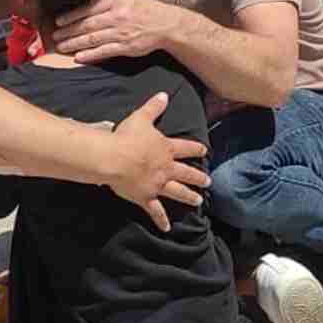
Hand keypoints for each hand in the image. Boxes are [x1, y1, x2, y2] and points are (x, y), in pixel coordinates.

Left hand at [54, 0, 178, 63]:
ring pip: (93, 39)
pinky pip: (104, 52)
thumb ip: (107, 1)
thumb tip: (84, 5)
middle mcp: (117, 16)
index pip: (88, 9)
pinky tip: (78, 57)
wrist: (166, 24)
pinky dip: (90, 55)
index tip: (58, 21)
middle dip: (68, 31)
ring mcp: (122, 33)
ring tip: (61, 47)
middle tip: (54, 36)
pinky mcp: (126, 47)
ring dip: (74, 44)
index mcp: (116, 1)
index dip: (71, 16)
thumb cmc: (144, 9)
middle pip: (87, 25)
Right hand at [108, 92, 209, 230]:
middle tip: (208, 181)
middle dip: (198, 177)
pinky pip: (155, 211)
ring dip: (188, 197)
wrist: (115, 158)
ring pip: (177, 191)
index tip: (204, 150)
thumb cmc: (127, 137)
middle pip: (186, 173)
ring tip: (198, 201)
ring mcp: (157, 184)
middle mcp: (166, 168)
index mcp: (166, 148)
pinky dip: (161, 220)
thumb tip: (164, 94)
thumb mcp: (141, 118)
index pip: (185, 147)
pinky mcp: (146, 197)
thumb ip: (154, 107)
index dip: (195, 148)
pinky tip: (167, 228)